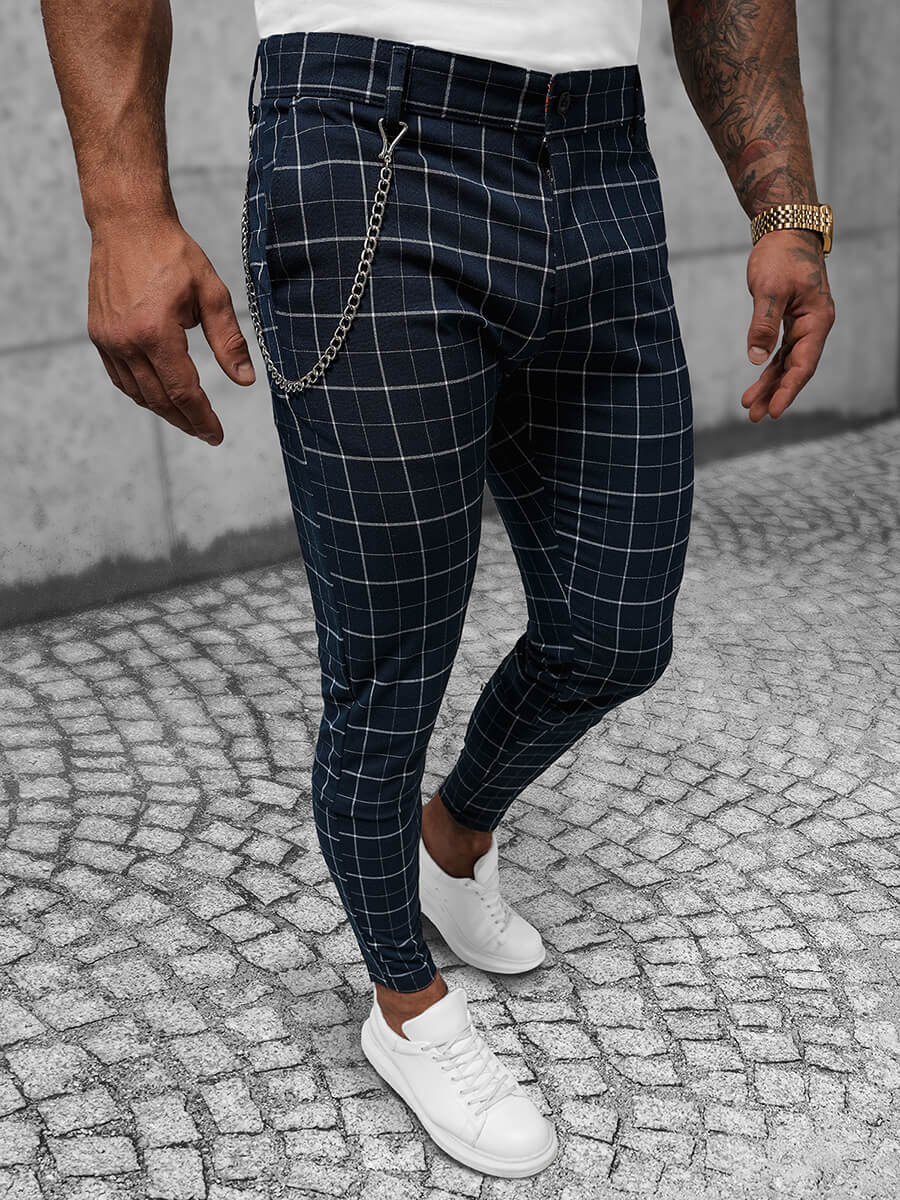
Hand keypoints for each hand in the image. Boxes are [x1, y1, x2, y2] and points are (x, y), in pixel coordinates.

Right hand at [87, 215, 255, 443]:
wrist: (127, 223)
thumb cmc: (174, 253)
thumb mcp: (211, 293)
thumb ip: (228, 340)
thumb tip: (245, 380)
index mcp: (156, 332)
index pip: (183, 391)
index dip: (202, 418)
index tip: (217, 436)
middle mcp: (126, 341)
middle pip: (159, 399)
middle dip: (185, 421)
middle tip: (207, 433)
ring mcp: (108, 339)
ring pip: (138, 393)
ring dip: (164, 410)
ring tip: (188, 418)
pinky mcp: (98, 334)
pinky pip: (120, 378)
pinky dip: (142, 393)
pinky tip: (160, 396)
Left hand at [741, 228, 834, 421]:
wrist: (784, 231)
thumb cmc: (779, 256)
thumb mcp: (769, 290)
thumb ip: (763, 324)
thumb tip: (757, 359)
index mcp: (817, 320)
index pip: (803, 364)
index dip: (788, 389)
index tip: (773, 410)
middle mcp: (814, 326)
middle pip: (796, 369)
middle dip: (775, 393)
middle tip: (754, 416)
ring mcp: (803, 326)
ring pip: (787, 363)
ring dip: (770, 385)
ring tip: (749, 407)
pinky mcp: (790, 322)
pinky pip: (781, 352)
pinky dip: (768, 369)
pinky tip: (756, 385)